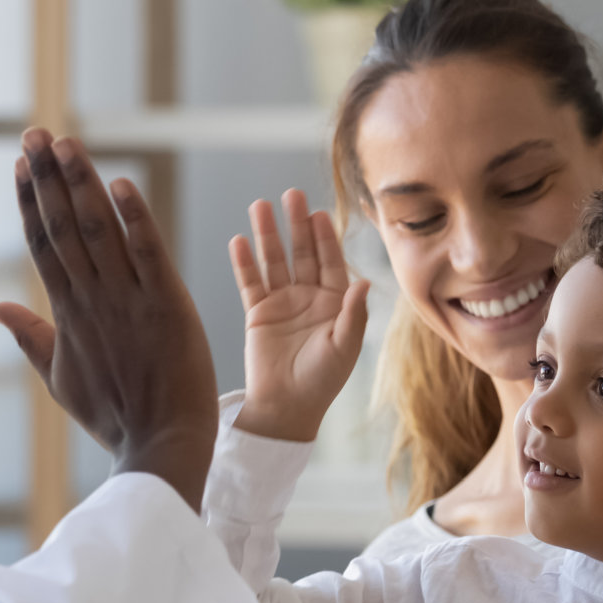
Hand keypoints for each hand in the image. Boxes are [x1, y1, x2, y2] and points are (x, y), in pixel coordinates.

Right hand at [0, 129, 219, 511]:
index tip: (19, 164)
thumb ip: (30, 337)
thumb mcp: (61, 379)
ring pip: (99, 231)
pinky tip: (121, 183)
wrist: (161, 446)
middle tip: (35, 133)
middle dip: (46, 178)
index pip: (43, 245)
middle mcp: (92, 300)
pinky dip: (135, 218)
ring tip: (66, 143)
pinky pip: (149, 254)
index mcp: (67, 314)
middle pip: (63, 227)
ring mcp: (128, 301)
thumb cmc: (115, 416)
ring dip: (81, 184)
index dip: (30, 201)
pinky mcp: (167, 305)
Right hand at [228, 189, 369, 441]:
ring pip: (274, 261)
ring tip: (260, 206)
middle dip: (297, 225)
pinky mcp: (257, 313)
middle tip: (291, 195)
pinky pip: (250, 282)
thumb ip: (352, 314)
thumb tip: (363, 282)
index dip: (325, 238)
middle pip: (302, 253)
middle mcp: (309, 296)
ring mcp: (282, 302)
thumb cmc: (321, 381)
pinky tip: (239, 241)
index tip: (319, 213)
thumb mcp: (343, 347)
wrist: (286, 408)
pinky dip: (244, 262)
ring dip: (268, 234)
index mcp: (335, 302)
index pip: (331, 262)